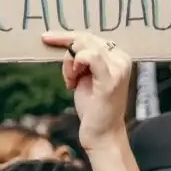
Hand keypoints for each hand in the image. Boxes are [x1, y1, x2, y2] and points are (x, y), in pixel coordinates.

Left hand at [42, 31, 131, 149]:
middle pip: (86, 38)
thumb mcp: (87, 76)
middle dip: (67, 52)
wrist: (102, 135)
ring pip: (84, 45)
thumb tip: (64, 39)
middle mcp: (122, 58)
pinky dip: (74, 65)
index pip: (90, 36)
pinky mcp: (110, 80)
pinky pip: (88, 56)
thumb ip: (83, 58)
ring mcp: (118, 68)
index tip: (47, 38)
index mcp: (119, 56)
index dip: (67, 37)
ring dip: (69, 63)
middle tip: (67, 77)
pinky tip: (73, 82)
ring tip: (71, 82)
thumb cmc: (93, 107)